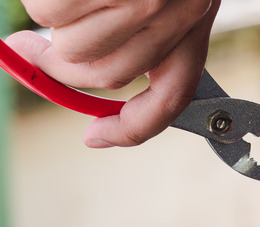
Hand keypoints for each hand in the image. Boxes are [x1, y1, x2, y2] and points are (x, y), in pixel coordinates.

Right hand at [6, 0, 220, 146]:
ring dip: (47, 12)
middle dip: (52, 63)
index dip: (129, 130)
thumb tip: (57, 56)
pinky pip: (46, 5)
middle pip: (94, 72)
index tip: (94, 139)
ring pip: (62, 33)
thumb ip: (138, 32)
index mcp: (191, 24)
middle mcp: (170, 14)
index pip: (167, 101)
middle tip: (25, 48)